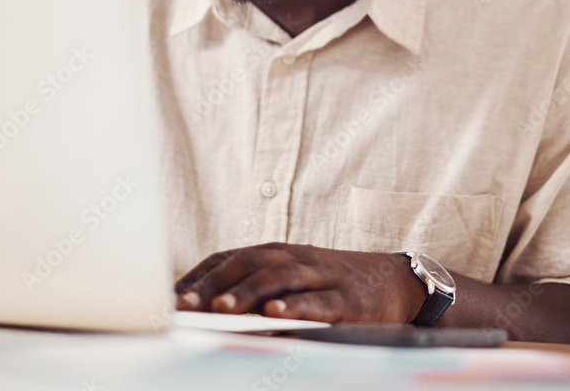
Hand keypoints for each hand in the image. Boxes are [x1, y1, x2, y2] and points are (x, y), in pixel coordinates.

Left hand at [174, 242, 424, 323]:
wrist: (398, 282)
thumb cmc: (336, 284)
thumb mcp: (296, 279)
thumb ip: (259, 289)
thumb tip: (210, 311)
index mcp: (279, 253)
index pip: (230, 258)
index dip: (199, 275)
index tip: (171, 296)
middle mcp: (295, 258)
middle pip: (248, 263)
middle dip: (213, 283)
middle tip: (184, 304)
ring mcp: (321, 276)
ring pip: (279, 278)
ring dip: (247, 293)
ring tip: (220, 309)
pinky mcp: (347, 299)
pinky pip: (319, 301)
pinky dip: (295, 306)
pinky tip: (275, 315)